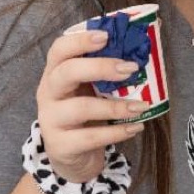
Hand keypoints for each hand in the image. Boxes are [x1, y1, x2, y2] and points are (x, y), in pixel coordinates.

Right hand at [36, 24, 147, 179]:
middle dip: (100, 67)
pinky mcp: (61, 145)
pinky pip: (90, 137)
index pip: (59, 49)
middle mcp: (47, 93)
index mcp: (54, 73)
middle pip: (66, 72)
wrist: (70, 157)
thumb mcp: (91, 90)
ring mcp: (51, 120)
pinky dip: (117, 132)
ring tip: (141, 107)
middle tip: (131, 69)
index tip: (106, 36)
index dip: (80, 40)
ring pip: (81, 107)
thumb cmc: (84, 115)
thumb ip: (108, 70)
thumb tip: (146, 40)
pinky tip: (135, 127)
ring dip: (116, 106)